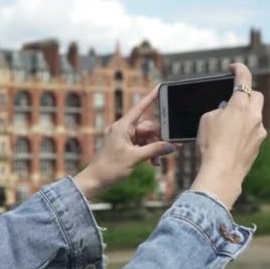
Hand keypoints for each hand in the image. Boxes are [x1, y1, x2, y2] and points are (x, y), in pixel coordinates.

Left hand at [74, 85, 177, 199]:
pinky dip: (149, 153)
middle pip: (148, 128)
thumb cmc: (109, 167)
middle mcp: (124, 130)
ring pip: (147, 138)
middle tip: (174, 146)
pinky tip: (154, 162)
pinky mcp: (126, 148)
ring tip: (158, 161)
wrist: (95, 181)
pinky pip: (142, 146)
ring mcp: (125, 139)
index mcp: (123, 127)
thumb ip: (154, 150)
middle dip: (160, 138)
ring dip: (155, 148)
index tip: (160, 88)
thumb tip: (170, 146)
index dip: (151, 98)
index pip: (140, 108)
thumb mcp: (135, 158)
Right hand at [191, 63, 266, 208]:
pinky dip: (245, 131)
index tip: (234, 67)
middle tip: (233, 98)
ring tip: (228, 125)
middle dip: (247, 94)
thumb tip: (226, 111)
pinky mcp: (258, 145)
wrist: (222, 172)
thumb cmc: (210, 145)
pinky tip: (231, 140)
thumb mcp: (206, 120)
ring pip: (255, 115)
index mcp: (240, 105)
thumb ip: (218, 110)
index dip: (239, 69)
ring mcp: (259, 131)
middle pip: (256, 96)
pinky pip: (254, 131)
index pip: (244, 79)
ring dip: (245, 115)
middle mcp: (254, 116)